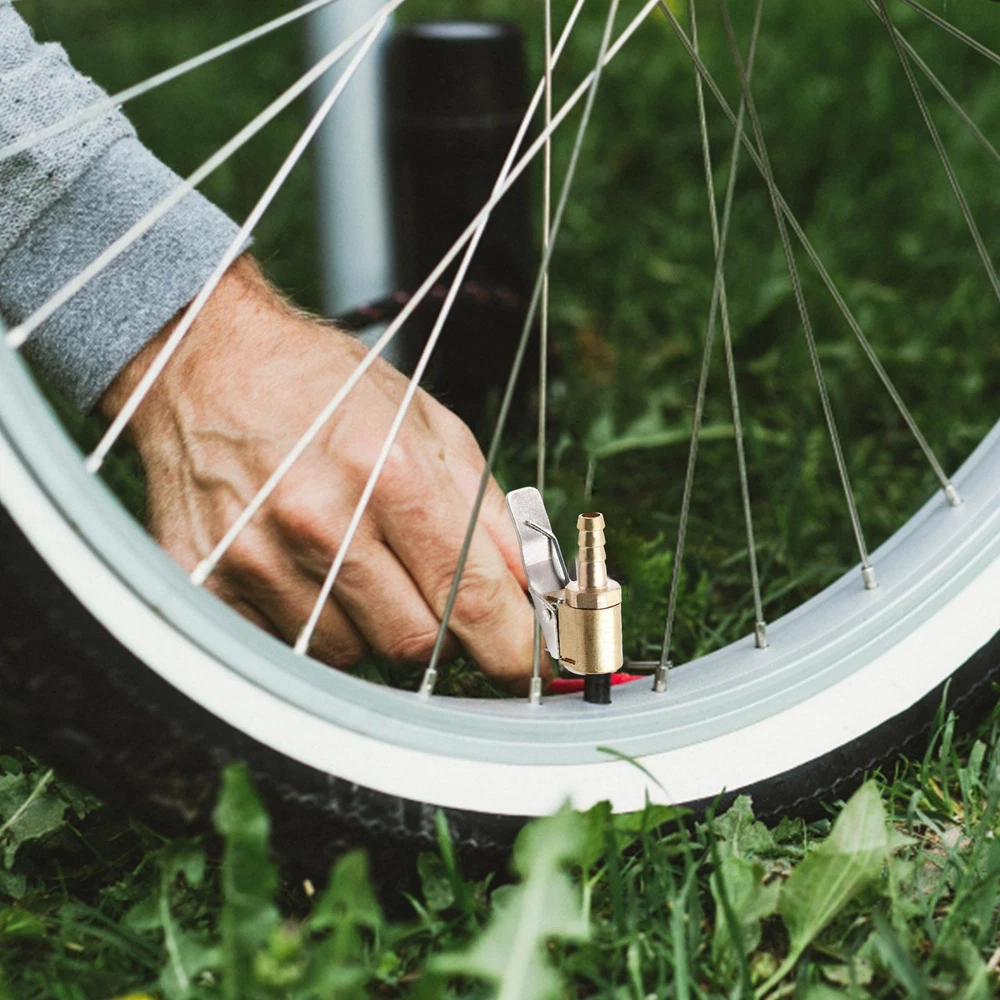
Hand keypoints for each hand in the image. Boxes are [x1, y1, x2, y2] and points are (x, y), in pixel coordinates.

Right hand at [100, 256, 543, 688]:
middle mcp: (321, 520)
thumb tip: (533, 590)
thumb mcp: (429, 424)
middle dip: (440, 631)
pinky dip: (312, 623)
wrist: (209, 361)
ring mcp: (258, 557)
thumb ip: (491, 511)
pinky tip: (300, 566)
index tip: (529, 664)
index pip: (470, 596)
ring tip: (349, 556)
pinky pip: (288, 648)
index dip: (512, 648)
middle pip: (414, 642)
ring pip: (351, 654)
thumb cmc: (327, 387)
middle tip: (427, 585)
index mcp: (389, 472)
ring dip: (370, 625)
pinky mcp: (210, 583)